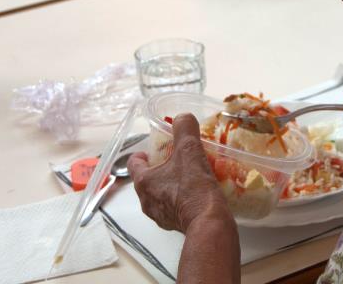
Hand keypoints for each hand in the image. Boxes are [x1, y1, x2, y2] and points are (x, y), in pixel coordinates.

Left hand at [128, 113, 231, 232]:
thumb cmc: (194, 188)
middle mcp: (146, 200)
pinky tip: (194, 193)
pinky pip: (171, 208)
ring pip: (158, 194)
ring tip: (187, 176)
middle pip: (147, 178)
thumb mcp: (190, 151)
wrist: (209, 223)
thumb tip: (183, 117)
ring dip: (169, 185)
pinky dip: (178, 199)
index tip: (155, 150)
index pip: (134, 163)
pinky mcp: (172, 225)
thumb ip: (185, 129)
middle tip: (176, 160)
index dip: (143, 153)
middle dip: (159, 168)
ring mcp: (158, 216)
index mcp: (144, 181)